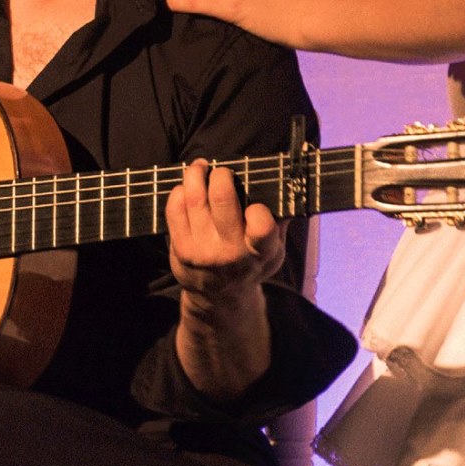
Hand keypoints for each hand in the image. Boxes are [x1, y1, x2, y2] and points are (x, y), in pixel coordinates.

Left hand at [165, 159, 283, 302]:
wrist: (219, 297)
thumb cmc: (250, 265)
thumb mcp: (274, 252)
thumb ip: (280, 223)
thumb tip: (289, 188)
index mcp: (259, 252)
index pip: (261, 225)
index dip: (258, 209)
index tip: (255, 205)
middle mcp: (230, 251)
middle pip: (222, 198)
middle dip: (221, 175)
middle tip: (222, 171)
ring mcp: (202, 250)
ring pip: (194, 197)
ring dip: (196, 174)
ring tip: (200, 168)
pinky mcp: (181, 249)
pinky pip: (175, 209)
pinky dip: (180, 192)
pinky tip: (186, 189)